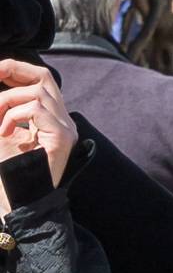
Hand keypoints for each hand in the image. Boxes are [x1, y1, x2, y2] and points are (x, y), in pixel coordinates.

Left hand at [0, 59, 76, 182]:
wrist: (18, 203)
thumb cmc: (7, 174)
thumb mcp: (1, 133)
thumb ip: (1, 111)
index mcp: (51, 119)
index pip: (40, 81)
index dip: (16, 70)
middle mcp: (63, 121)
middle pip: (44, 77)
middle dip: (14, 69)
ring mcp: (66, 129)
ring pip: (37, 92)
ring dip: (7, 100)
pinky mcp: (62, 138)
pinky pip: (36, 109)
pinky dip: (13, 115)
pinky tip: (4, 132)